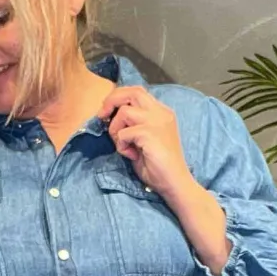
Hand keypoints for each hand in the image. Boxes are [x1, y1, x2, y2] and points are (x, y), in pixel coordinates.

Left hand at [98, 85, 195, 201]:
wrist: (175, 183)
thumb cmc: (158, 166)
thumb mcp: (143, 138)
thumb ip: (133, 124)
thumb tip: (109, 117)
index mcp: (162, 112)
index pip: (137, 92)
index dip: (119, 98)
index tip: (107, 112)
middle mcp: (161, 113)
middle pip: (132, 92)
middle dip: (112, 101)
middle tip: (101, 116)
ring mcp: (157, 121)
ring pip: (124, 112)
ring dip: (116, 129)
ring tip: (124, 145)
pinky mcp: (150, 133)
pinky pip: (123, 133)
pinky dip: (121, 145)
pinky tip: (131, 155)